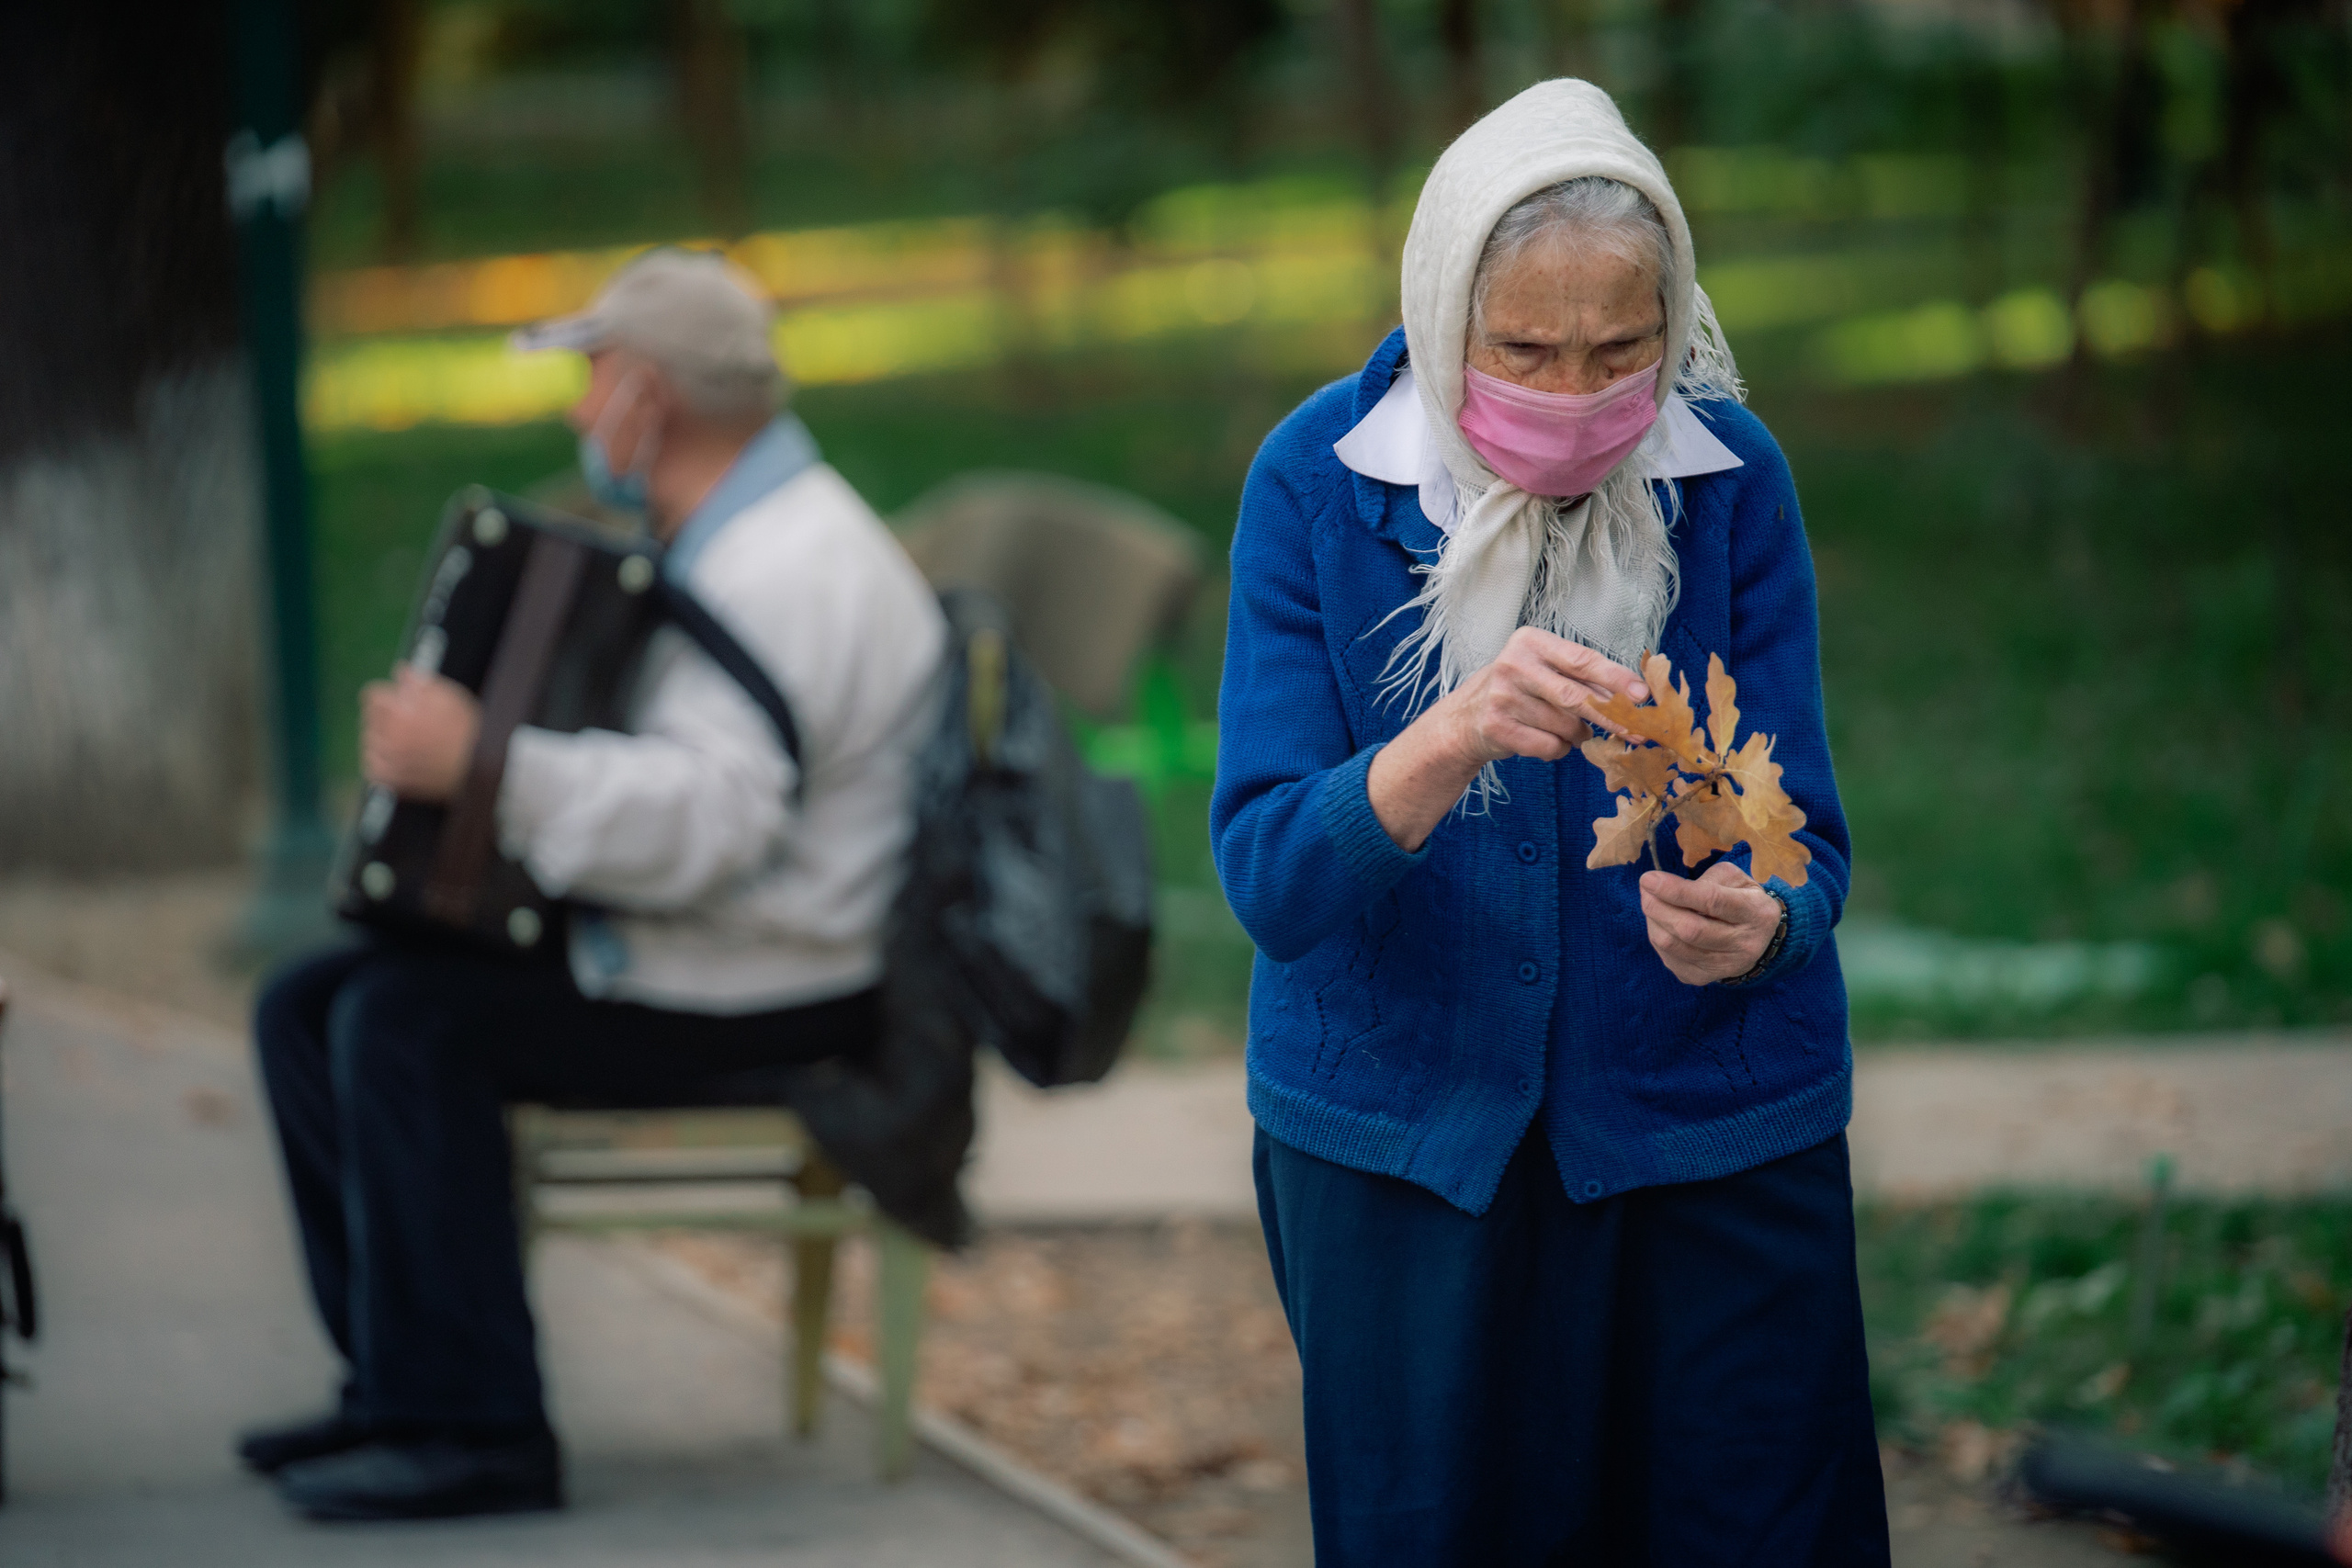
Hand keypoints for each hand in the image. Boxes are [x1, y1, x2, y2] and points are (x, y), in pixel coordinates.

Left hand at [361, 666, 480, 802]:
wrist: (480, 767)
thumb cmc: (468, 730)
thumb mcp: (449, 696)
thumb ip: (419, 681)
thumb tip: (400, 671)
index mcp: (399, 714)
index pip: (372, 696)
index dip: (387, 695)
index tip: (397, 700)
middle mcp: (389, 738)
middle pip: (370, 720)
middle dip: (385, 717)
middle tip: (407, 720)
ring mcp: (391, 762)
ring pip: (369, 745)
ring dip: (381, 739)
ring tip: (403, 740)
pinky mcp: (395, 782)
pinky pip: (373, 770)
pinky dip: (380, 763)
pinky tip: (396, 759)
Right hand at [1442, 627, 1648, 765]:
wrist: (1465, 718)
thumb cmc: (1519, 690)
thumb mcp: (1546, 671)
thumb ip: (1585, 679)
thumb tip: (1634, 697)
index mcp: (1531, 641)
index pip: (1583, 661)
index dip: (1616, 679)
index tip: (1642, 695)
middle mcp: (1514, 664)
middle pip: (1577, 696)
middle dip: (1611, 717)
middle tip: (1635, 731)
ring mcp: (1502, 696)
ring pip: (1565, 726)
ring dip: (1577, 735)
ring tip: (1567, 730)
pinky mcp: (1496, 726)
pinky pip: (1548, 746)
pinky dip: (1557, 749)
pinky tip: (1545, 740)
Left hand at [1640, 861, 1781, 985]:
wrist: (1759, 939)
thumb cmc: (1741, 899)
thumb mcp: (1735, 879)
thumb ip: (1706, 879)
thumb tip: (1668, 888)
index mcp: (1755, 913)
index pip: (1711, 901)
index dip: (1676, 890)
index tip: (1648, 879)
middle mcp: (1743, 944)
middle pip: (1689, 930)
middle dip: (1658, 907)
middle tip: (1645, 889)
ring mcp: (1723, 966)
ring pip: (1674, 946)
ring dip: (1653, 921)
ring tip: (1650, 902)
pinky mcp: (1703, 978)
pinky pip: (1669, 959)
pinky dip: (1657, 937)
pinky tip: (1660, 923)